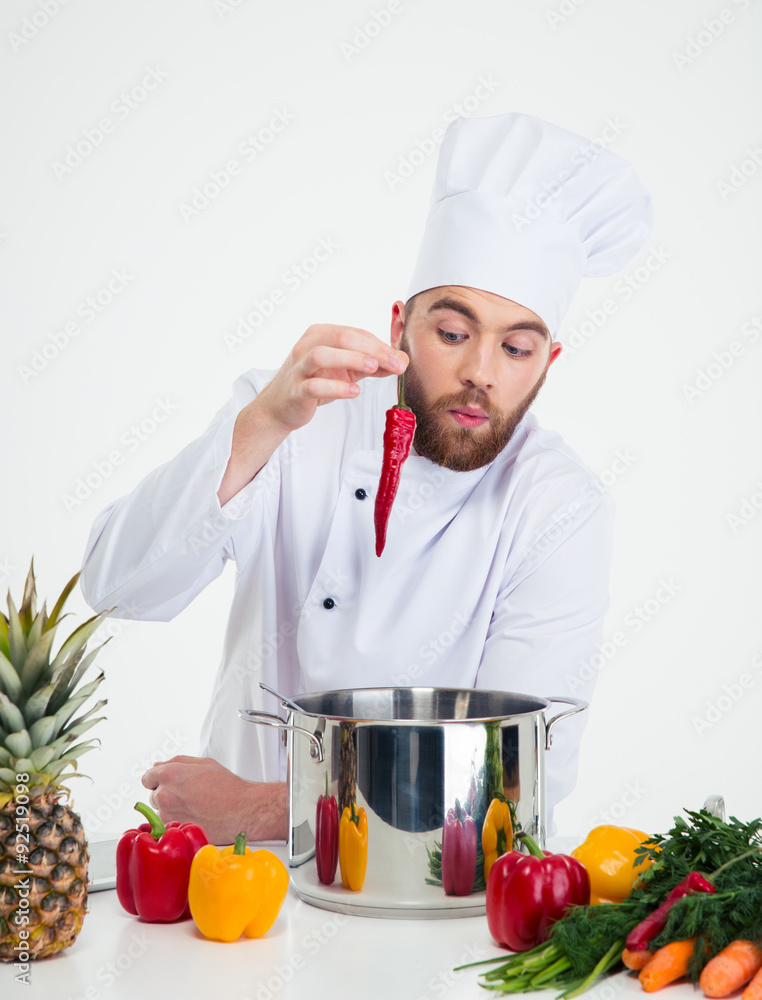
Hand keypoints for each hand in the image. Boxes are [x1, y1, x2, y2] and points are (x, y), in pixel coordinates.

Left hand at [141, 754, 287, 844]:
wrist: (241, 810)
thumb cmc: (226, 786)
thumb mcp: (203, 763)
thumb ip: (176, 762)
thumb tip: (158, 765)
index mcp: (169, 774)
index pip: (147, 777)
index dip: (158, 779)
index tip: (169, 783)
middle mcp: (164, 795)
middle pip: (154, 794)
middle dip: (167, 793)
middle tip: (189, 794)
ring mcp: (167, 815)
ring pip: (160, 811)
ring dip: (171, 808)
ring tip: (194, 806)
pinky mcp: (174, 830)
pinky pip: (167, 824)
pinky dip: (177, 821)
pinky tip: (194, 817)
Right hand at [257, 323, 407, 433]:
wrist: (282, 405)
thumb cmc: (315, 381)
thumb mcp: (347, 370)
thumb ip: (373, 364)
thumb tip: (401, 362)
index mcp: (321, 334)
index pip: (354, 333)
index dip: (380, 345)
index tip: (399, 360)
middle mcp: (307, 345)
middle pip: (340, 338)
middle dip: (371, 349)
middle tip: (393, 363)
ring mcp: (299, 367)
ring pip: (321, 355)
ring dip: (350, 359)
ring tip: (372, 368)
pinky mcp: (296, 389)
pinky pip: (313, 386)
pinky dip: (335, 387)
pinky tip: (353, 391)